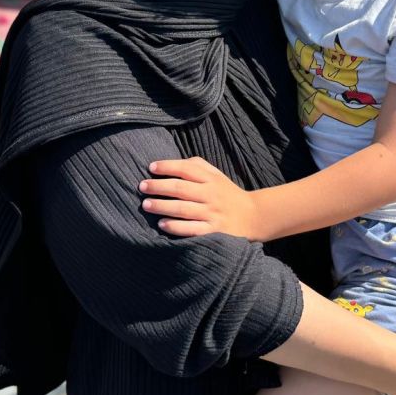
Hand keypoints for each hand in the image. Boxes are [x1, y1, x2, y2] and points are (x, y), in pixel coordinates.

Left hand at [140, 157, 262, 239]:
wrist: (253, 216)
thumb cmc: (227, 194)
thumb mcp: (217, 176)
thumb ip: (197, 167)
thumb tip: (171, 163)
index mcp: (211, 179)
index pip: (187, 169)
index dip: (167, 166)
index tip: (151, 167)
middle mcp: (211, 195)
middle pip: (181, 188)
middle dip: (159, 186)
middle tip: (142, 187)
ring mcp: (212, 214)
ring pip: (183, 209)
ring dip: (162, 206)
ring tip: (146, 204)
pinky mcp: (213, 231)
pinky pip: (192, 229)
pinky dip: (176, 227)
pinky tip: (161, 224)